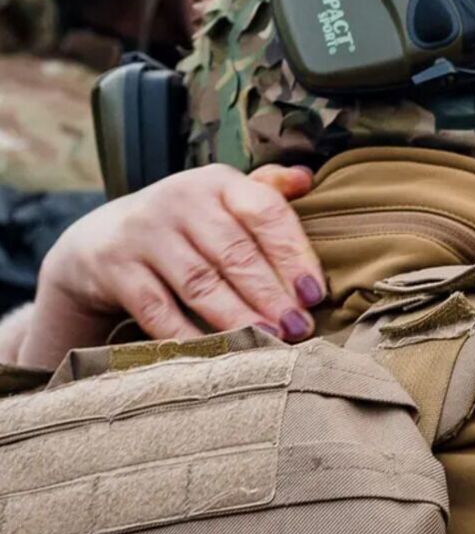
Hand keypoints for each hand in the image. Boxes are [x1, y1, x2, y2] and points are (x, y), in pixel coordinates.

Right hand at [22, 165, 322, 367]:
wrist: (100, 240)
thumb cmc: (185, 225)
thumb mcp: (221, 199)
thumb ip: (265, 191)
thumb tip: (308, 179)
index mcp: (217, 182)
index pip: (265, 212)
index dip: (294, 254)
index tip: (314, 294)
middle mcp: (179, 200)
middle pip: (235, 253)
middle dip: (271, 295)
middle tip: (299, 328)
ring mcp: (143, 233)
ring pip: (199, 283)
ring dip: (238, 317)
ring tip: (269, 341)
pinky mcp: (115, 268)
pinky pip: (157, 309)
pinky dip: (187, 335)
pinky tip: (217, 354)